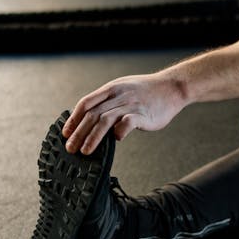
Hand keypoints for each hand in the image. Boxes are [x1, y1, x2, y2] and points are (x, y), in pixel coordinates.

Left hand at [62, 73, 186, 153]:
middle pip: (92, 115)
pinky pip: (127, 123)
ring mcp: (130, 105)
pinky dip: (119, 132)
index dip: (73, 119)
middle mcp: (118, 96)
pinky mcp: (143, 114)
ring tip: (85, 151)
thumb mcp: (123, 88)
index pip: (86, 103)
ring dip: (92, 137)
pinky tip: (115, 140)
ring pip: (105, 121)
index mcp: (111, 89)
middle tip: (70, 148)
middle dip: (78, 133)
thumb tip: (93, 118)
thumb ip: (108, 101)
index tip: (66, 133)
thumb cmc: (147, 91)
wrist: (172, 87)